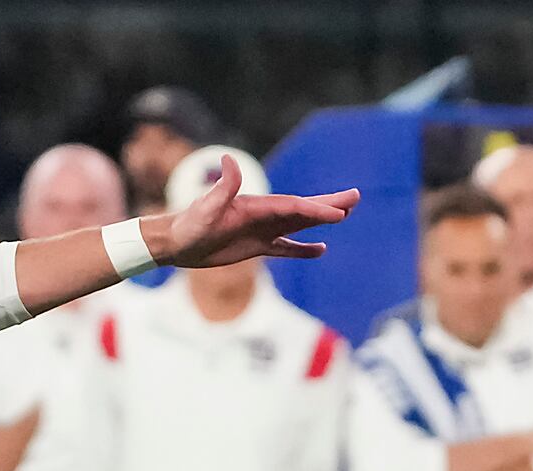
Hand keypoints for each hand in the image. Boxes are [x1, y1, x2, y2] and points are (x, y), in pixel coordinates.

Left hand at [151, 159, 356, 269]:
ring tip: (347, 215)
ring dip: (322, 220)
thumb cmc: (189, 225)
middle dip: (329, 204)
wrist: (176, 242)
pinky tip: (321, 249)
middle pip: (303, 209)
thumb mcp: (206, 207)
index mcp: (257, 205)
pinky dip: (303, 249)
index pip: (293, 207)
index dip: (316, 210)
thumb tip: (228, 160)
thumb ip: (222, 187)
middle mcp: (263, 215)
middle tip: (356, 197)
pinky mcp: (256, 246)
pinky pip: (285, 248)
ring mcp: (262, 230)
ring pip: (299, 225)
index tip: (338, 214)